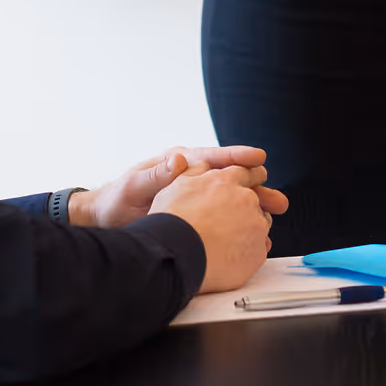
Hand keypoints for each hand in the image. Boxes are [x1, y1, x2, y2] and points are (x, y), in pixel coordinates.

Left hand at [70, 145, 288, 228]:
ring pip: (230, 195)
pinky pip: (221, 211)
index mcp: (179, 163)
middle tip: (277, 196)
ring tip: (277, 211)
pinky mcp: (194, 211)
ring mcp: (194, 193)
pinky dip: (239, 217)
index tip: (259, 157)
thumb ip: (157, 175)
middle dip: (255, 184)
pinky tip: (255, 229)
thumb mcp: (134, 186)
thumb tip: (181, 161)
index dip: (237, 156)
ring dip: (253, 202)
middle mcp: (191, 175)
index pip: (213, 157)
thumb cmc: (117, 200)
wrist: (107, 219)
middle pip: (229, 176)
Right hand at [150, 163, 282, 292]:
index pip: (249, 172)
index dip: (250, 178)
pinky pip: (260, 248)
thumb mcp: (178, 184)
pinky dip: (250, 251)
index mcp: (227, 180)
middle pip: (256, 200)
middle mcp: (246, 199)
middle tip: (229, 222)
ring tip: (226, 242)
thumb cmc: (173, 221)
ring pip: (260, 224)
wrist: (176, 254)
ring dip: (249, 229)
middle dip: (246, 208)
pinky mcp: (258, 251)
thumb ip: (196, 172)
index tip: (252, 182)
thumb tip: (203, 164)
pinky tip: (231, 256)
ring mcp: (255, 225)